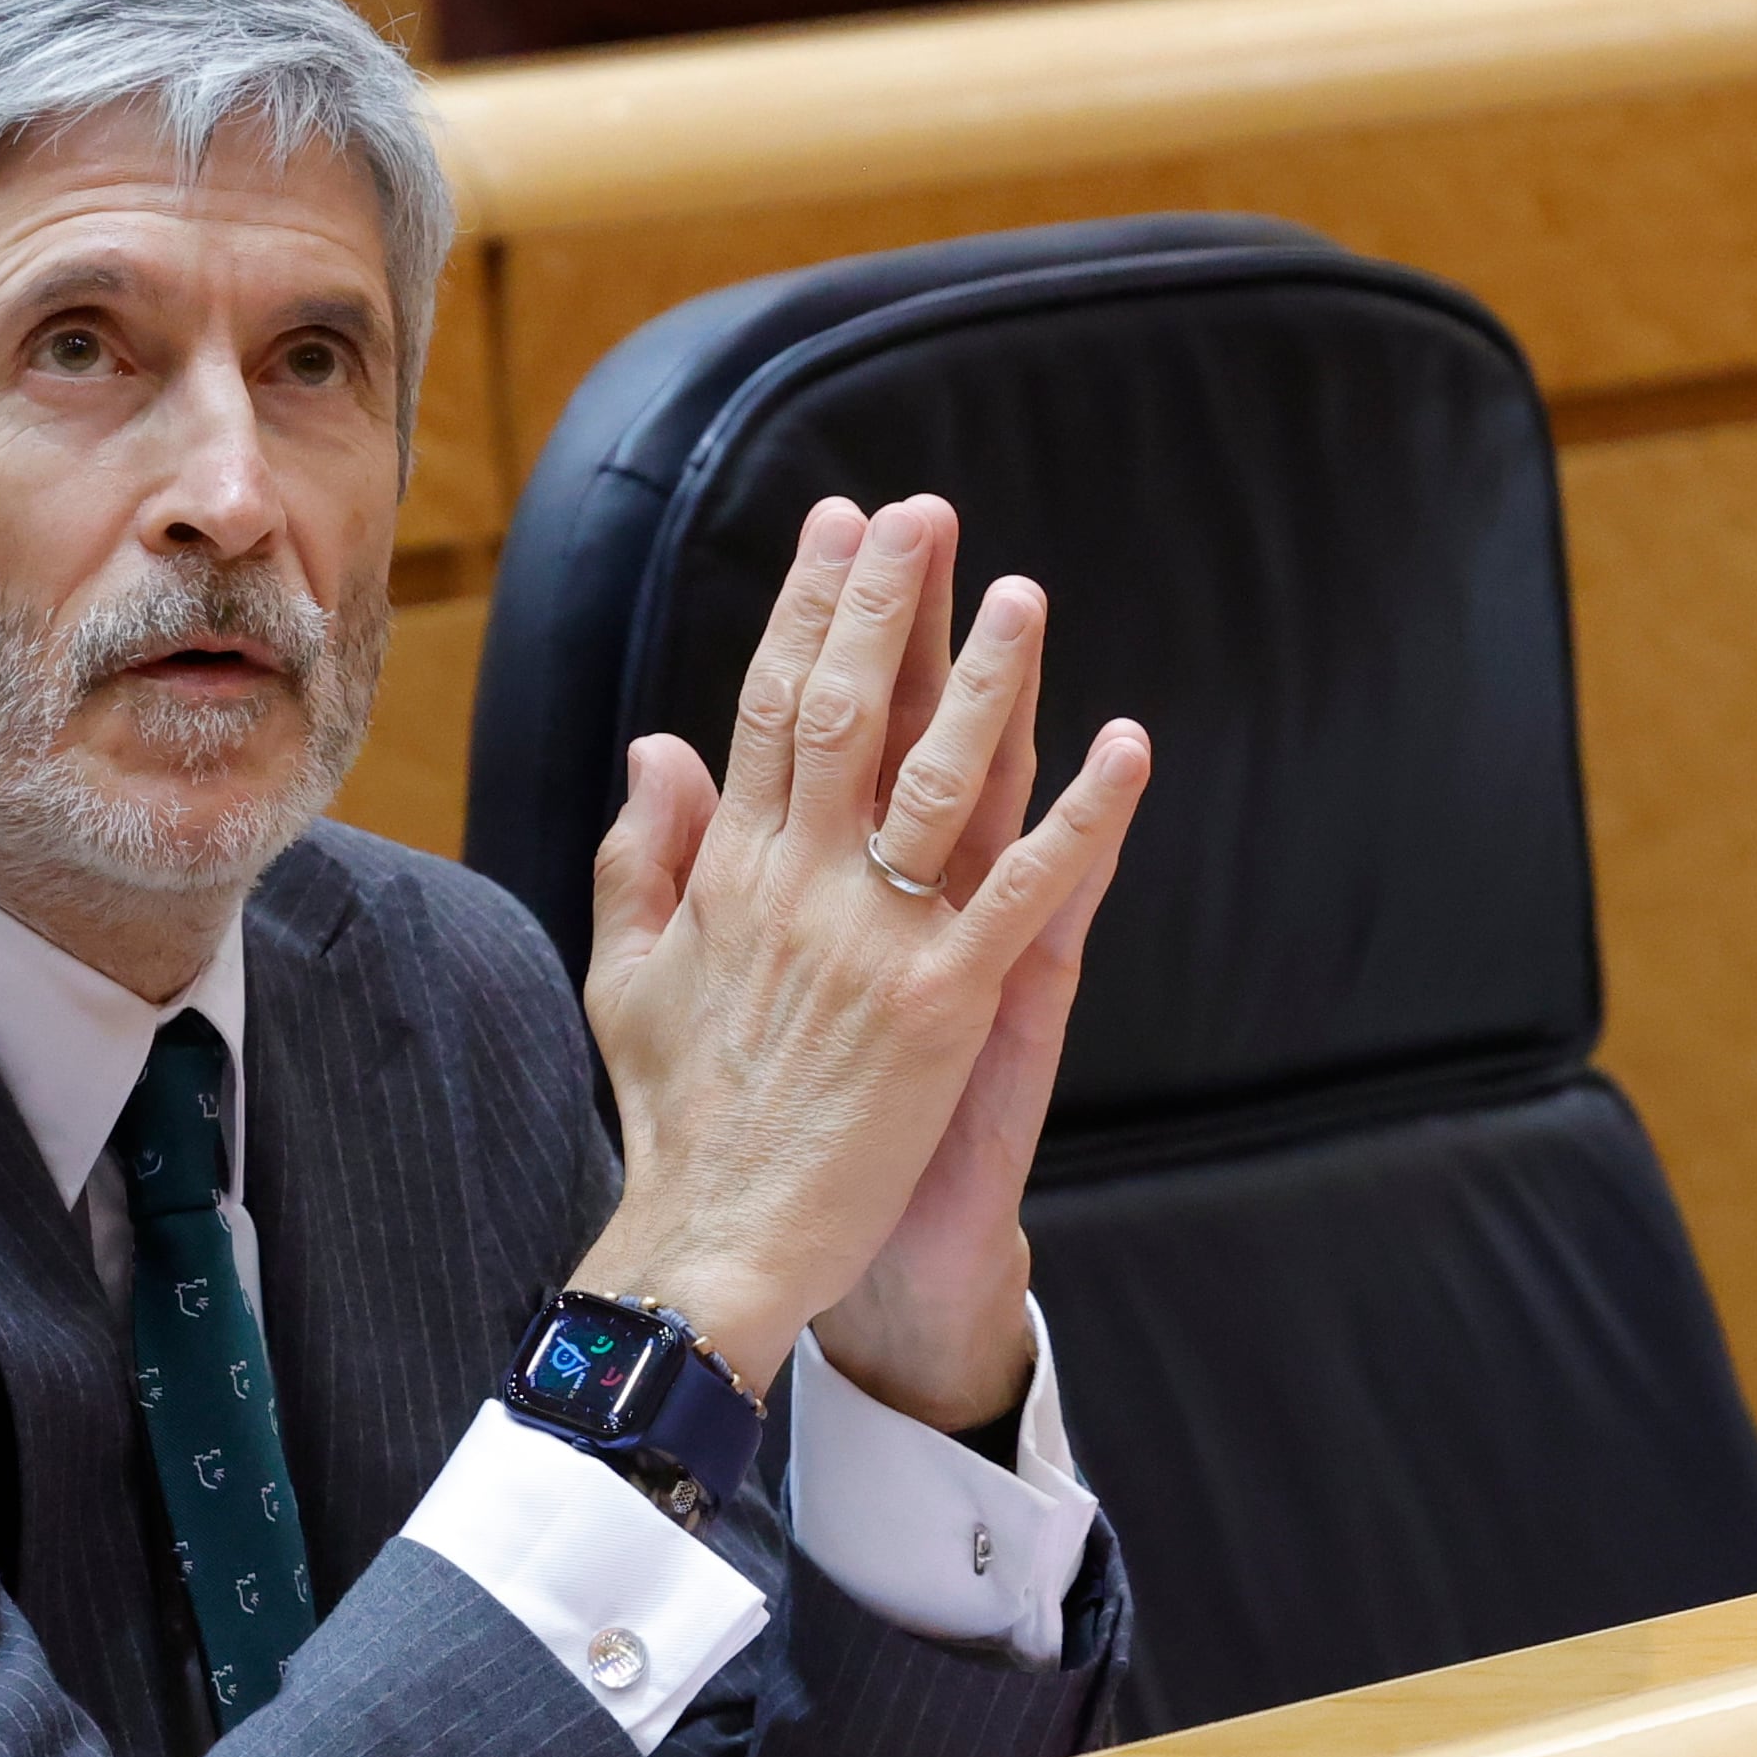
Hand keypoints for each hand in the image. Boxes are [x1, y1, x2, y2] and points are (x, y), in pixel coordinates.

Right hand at [573, 493, 1150, 1397]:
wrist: (714, 1242)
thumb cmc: (677, 1119)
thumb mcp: (630, 974)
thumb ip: (646, 855)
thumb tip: (658, 744)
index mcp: (730, 875)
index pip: (769, 709)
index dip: (807, 610)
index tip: (837, 528)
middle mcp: (798, 887)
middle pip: (848, 713)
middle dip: (886, 604)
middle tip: (923, 513)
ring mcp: (874, 941)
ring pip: (937, 779)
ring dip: (987, 680)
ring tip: (1021, 591)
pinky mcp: (944, 1004)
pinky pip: (1027, 891)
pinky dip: (1083, 817)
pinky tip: (1127, 748)